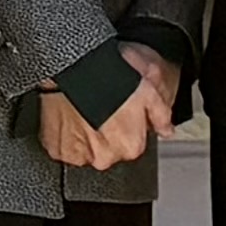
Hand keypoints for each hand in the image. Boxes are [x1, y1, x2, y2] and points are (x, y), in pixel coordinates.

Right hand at [35, 48, 183, 171]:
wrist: (72, 69)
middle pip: (109, 149)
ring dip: (86, 134)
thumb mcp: (148, 89)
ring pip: (87, 149)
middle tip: (100, 108)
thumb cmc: (110, 75)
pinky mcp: (58, 150)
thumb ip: (161, 115)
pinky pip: (65, 146)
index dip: (127, 125)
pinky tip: (70, 115)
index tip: (120, 111)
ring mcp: (79, 155)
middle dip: (107, 132)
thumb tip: (167, 130)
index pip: (133, 144)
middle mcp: (105, 156)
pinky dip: (67, 134)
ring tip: (84, 109)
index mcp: (130, 145)